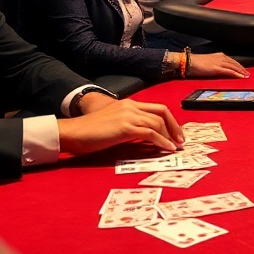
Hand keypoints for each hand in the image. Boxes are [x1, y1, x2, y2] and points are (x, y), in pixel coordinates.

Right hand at [58, 99, 183, 155]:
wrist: (73, 131)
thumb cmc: (89, 131)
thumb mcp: (113, 123)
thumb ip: (128, 124)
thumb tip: (143, 135)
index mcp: (129, 104)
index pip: (156, 108)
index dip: (170, 119)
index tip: (175, 132)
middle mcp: (131, 107)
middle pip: (162, 113)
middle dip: (174, 126)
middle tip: (180, 140)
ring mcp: (128, 116)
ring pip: (158, 123)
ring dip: (170, 136)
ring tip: (175, 147)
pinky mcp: (125, 128)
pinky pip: (150, 134)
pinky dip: (162, 142)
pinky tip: (167, 149)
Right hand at [186, 52, 248, 78]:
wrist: (188, 62)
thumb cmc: (195, 63)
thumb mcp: (208, 62)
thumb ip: (215, 64)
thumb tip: (219, 70)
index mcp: (219, 55)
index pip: (232, 61)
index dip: (239, 66)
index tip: (243, 70)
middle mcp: (221, 58)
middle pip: (235, 63)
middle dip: (242, 69)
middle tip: (248, 74)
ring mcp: (219, 63)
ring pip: (234, 67)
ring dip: (241, 72)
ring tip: (246, 76)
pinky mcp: (216, 69)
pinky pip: (229, 71)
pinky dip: (236, 74)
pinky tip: (241, 77)